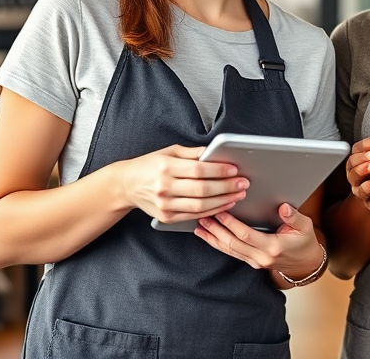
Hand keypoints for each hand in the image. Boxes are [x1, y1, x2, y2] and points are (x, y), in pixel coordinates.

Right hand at [115, 144, 247, 223]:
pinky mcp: (166, 217)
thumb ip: (193, 153)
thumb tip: (214, 151)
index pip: (198, 170)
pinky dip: (211, 211)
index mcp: (166, 167)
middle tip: (243, 183)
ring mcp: (165, 205)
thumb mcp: (169, 152)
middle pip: (202, 190)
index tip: (234, 169)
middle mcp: (164, 187)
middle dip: (226, 187)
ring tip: (238, 194)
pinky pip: (193, 216)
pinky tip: (224, 205)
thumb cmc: (150, 165)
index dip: (219, 170)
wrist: (126, 185)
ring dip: (223, 201)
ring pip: (200, 206)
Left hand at [195, 203, 323, 276]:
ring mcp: (255, 262)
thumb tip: (284, 207)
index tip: (220, 212)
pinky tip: (210, 237)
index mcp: (273, 247)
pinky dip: (219, 244)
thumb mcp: (305, 227)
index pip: (246, 235)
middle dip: (216, 230)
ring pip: (229, 250)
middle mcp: (261, 258)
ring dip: (213, 238)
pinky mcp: (251, 262)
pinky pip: (232, 253)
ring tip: (201, 227)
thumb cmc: (305, 242)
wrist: (306, 264)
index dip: (231, 224)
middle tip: (204, 217)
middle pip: (232, 244)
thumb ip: (294, 217)